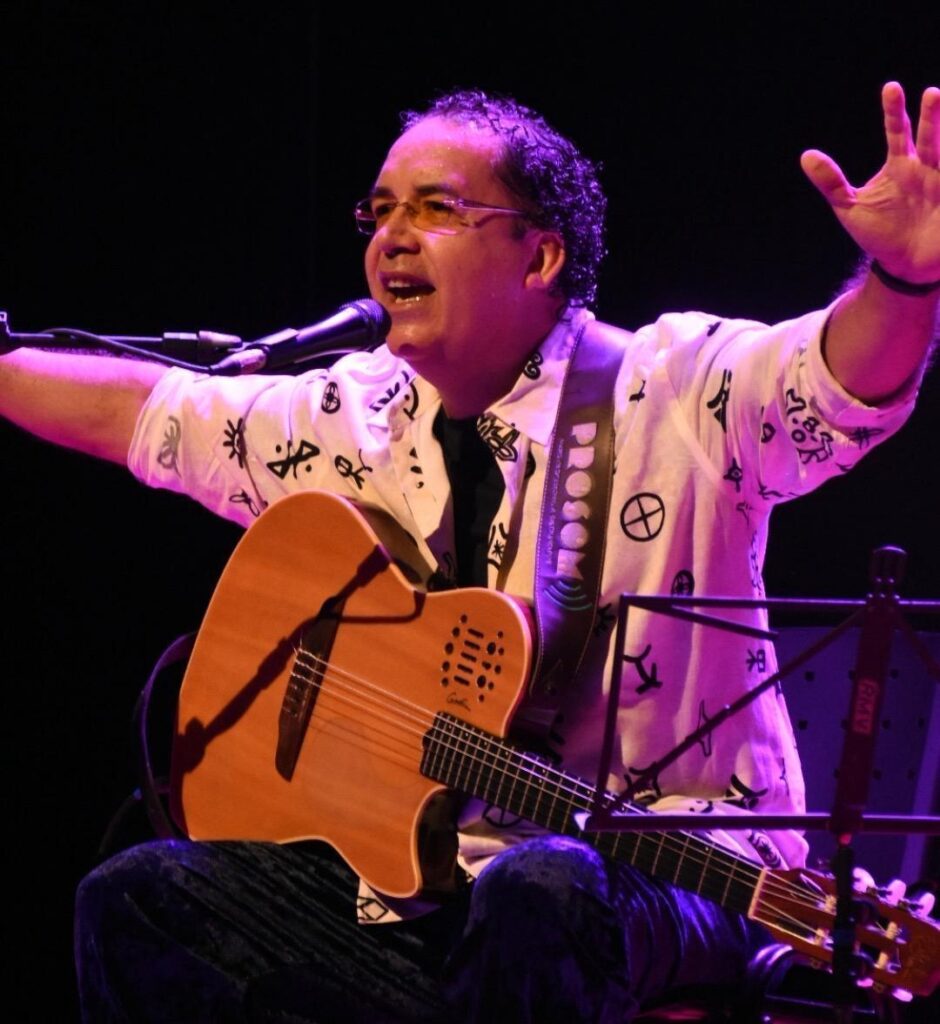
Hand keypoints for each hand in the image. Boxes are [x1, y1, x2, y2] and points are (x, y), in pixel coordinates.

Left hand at [800, 82, 939, 284]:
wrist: (904, 266)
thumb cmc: (880, 234)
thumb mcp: (850, 208)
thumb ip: (832, 183)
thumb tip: (806, 156)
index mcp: (900, 165)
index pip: (897, 131)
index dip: (894, 111)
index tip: (891, 88)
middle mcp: (925, 168)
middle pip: (929, 138)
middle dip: (932, 117)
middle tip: (932, 94)